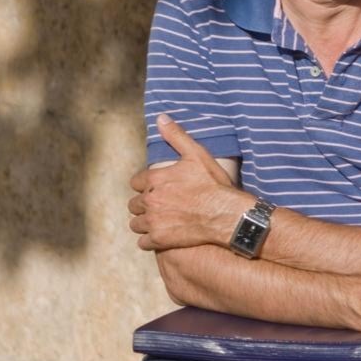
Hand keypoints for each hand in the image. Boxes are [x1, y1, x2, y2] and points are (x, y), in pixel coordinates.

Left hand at [127, 114, 253, 250]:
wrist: (227, 214)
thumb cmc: (214, 184)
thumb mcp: (197, 154)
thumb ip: (176, 136)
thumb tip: (161, 118)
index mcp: (155, 179)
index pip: (137, 183)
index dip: (148, 185)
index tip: (159, 188)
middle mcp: (150, 200)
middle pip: (134, 204)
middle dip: (145, 204)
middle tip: (161, 206)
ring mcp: (153, 221)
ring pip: (136, 224)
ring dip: (145, 223)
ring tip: (160, 222)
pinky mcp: (159, 239)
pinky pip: (143, 243)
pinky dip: (150, 241)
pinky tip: (162, 236)